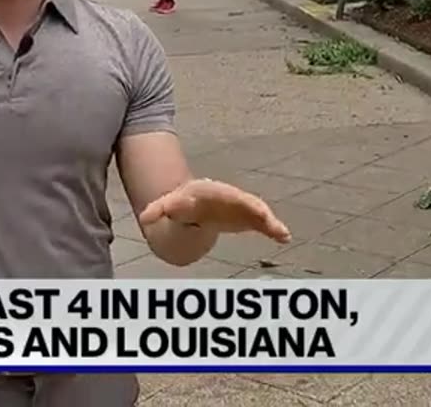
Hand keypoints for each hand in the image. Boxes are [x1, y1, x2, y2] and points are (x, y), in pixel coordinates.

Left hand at [139, 179, 290, 243]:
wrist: (194, 202)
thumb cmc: (182, 204)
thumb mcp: (167, 206)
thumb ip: (158, 211)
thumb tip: (145, 217)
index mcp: (207, 193)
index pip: (216, 195)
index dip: (229, 200)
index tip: (226, 205)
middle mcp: (227, 196)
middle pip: (241, 200)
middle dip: (252, 208)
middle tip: (263, 215)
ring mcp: (239, 205)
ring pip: (256, 211)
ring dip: (267, 220)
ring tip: (280, 231)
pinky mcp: (247, 217)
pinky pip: (262, 222)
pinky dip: (273, 228)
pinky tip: (285, 237)